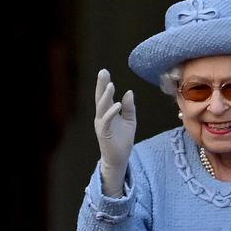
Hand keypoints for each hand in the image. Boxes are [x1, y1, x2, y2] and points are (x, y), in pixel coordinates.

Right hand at [94, 69, 135, 196]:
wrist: (120, 158)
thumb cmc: (123, 140)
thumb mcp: (130, 120)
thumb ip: (129, 107)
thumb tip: (129, 92)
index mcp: (107, 113)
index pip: (105, 96)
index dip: (104, 84)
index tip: (104, 71)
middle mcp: (102, 117)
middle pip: (100, 98)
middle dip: (101, 85)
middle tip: (102, 72)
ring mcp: (102, 125)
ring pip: (102, 107)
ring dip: (106, 96)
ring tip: (111, 85)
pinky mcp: (104, 133)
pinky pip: (107, 120)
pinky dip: (111, 112)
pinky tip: (118, 104)